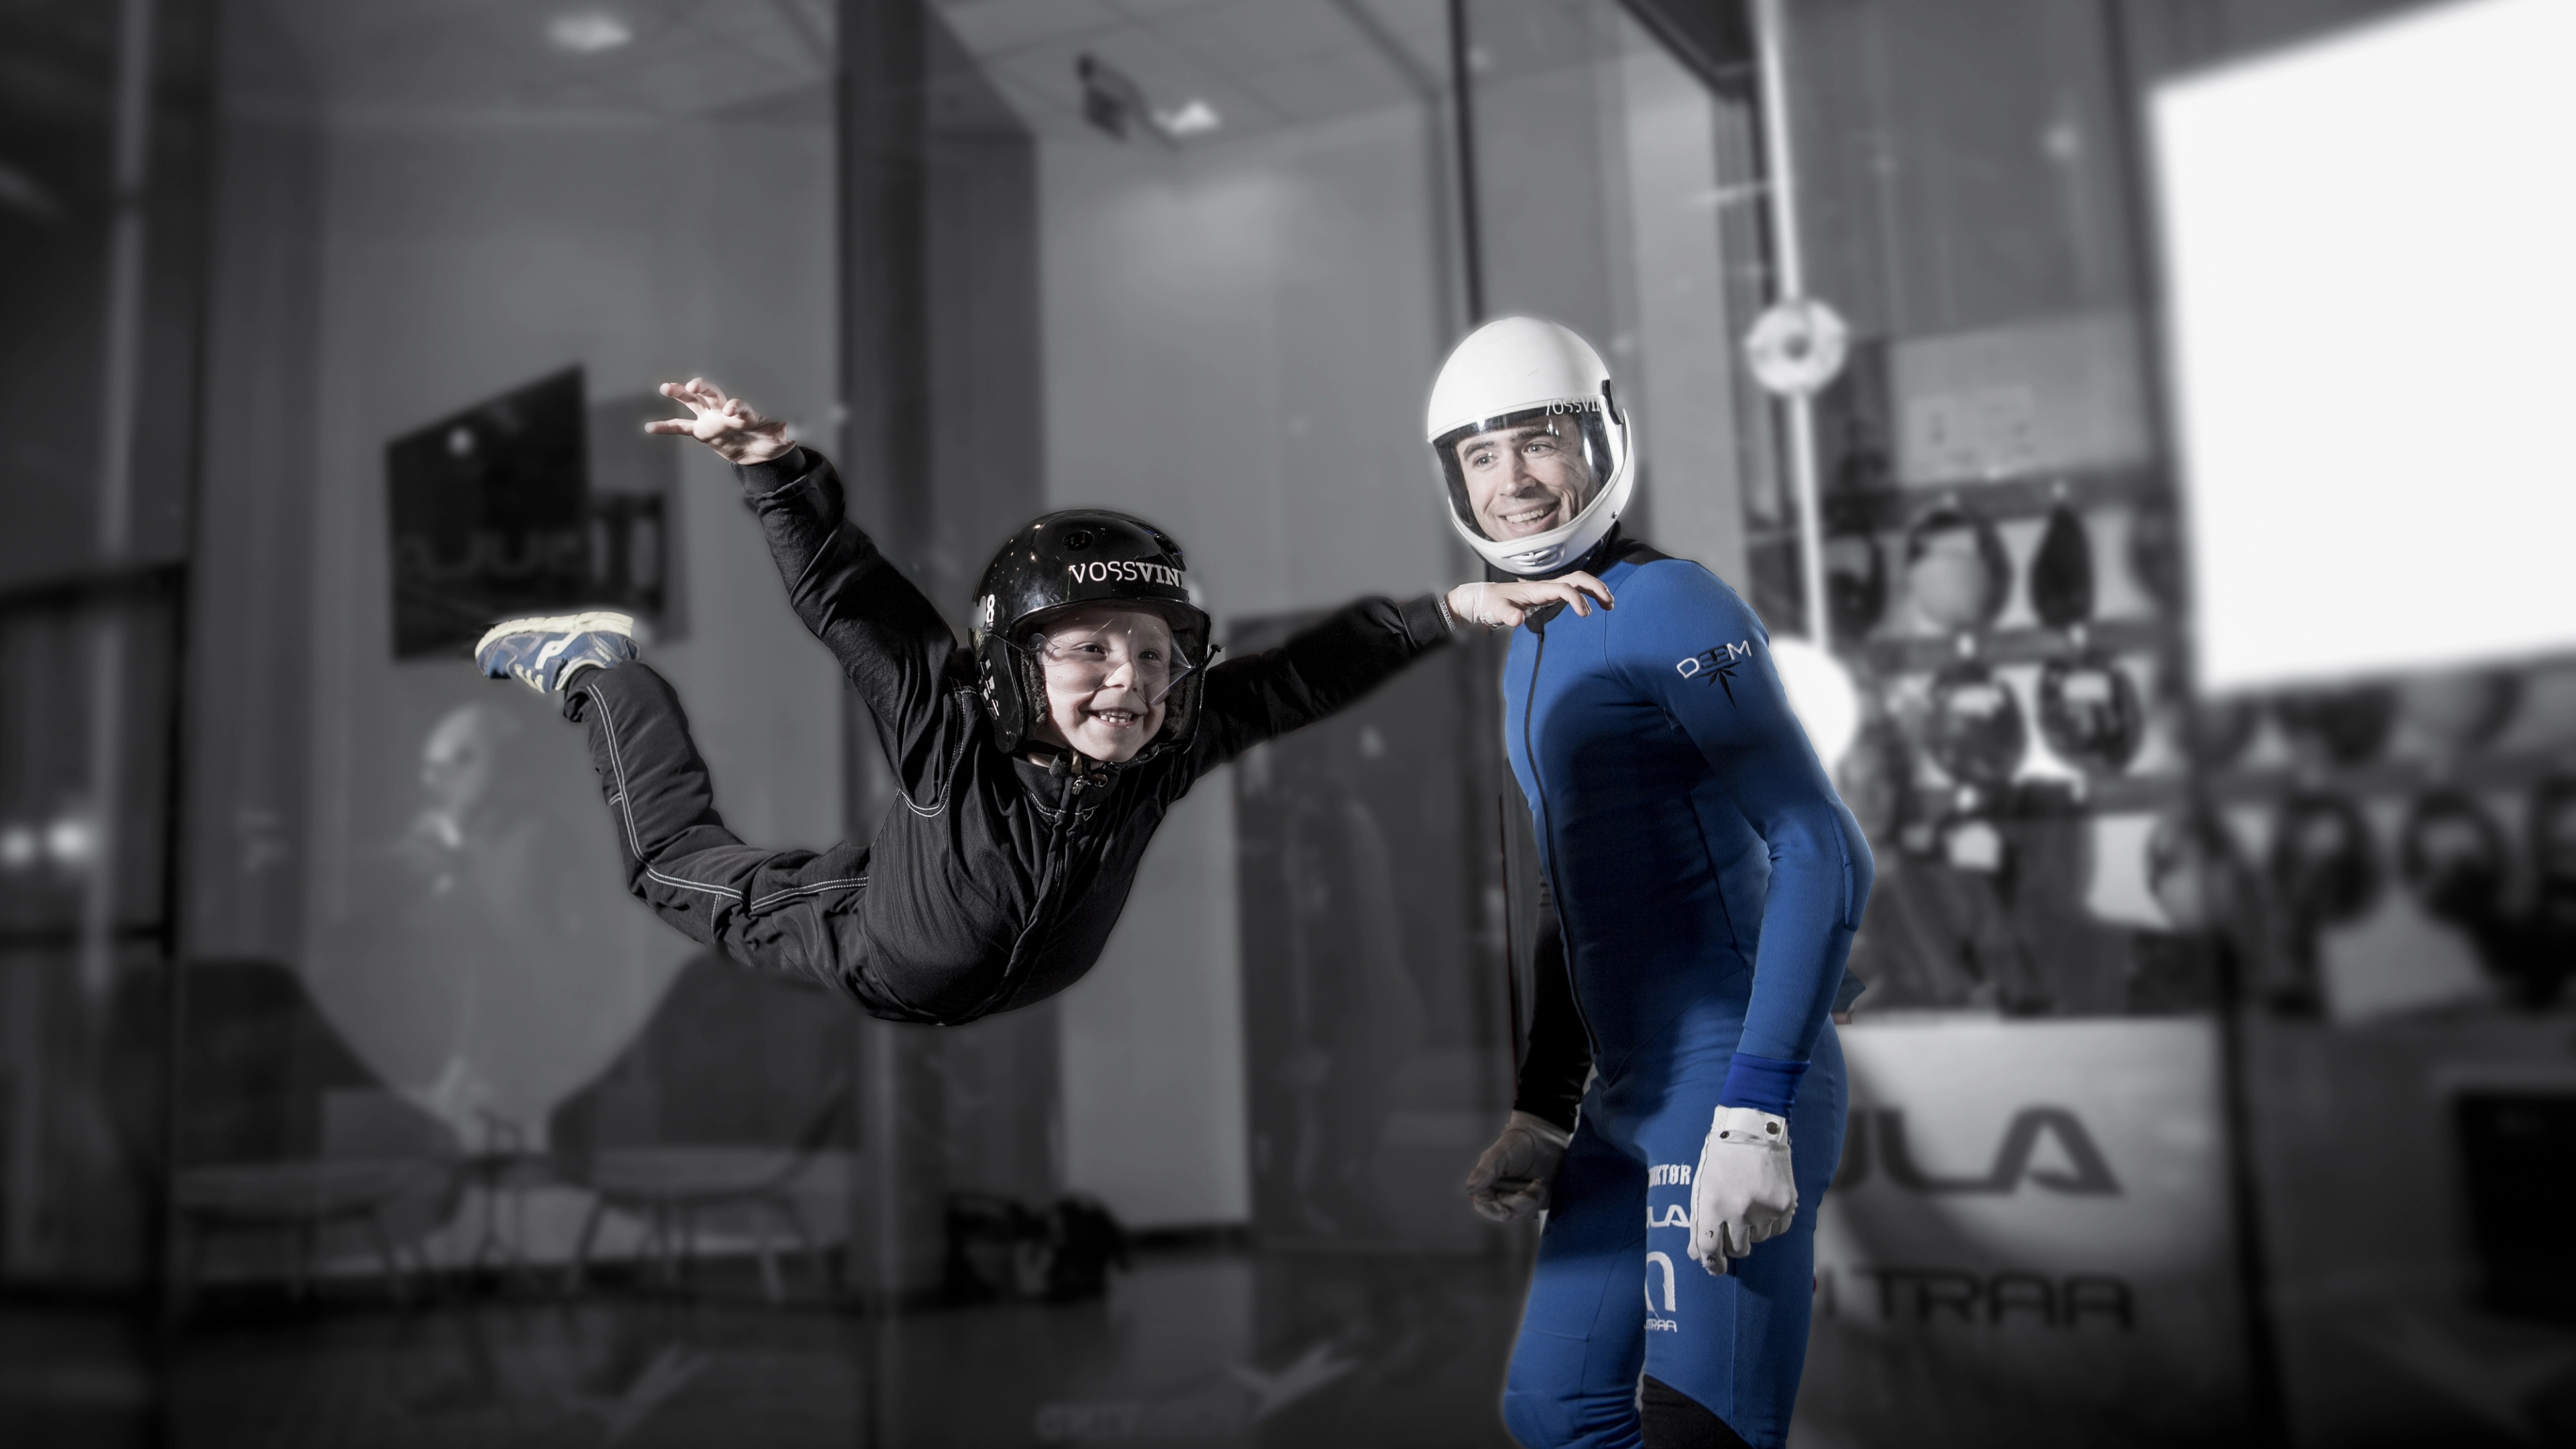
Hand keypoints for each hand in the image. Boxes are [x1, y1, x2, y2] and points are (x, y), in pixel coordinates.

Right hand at [645, 378, 794, 463]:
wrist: (758, 451)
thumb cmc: (769, 442)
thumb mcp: (776, 440)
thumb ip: (779, 434)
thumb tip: (788, 432)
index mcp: (743, 413)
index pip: (738, 406)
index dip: (736, 407)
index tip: (732, 410)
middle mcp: (724, 412)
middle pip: (712, 395)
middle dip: (703, 388)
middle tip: (695, 384)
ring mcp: (710, 419)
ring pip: (693, 402)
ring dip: (680, 394)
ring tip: (665, 388)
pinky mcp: (702, 432)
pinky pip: (681, 428)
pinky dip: (666, 427)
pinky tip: (649, 427)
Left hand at [1446, 572, 1613, 629]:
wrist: (1486, 598)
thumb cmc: (1492, 604)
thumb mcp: (1497, 611)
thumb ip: (1507, 615)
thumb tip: (1516, 621)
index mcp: (1537, 589)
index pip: (1564, 588)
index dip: (1577, 598)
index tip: (1586, 614)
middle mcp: (1546, 586)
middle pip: (1578, 578)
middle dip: (1596, 587)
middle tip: (1609, 603)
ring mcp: (1549, 589)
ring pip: (1578, 582)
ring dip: (1595, 589)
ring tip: (1609, 604)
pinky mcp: (1549, 595)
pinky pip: (1573, 589)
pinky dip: (1587, 594)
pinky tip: (1594, 604)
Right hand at [1462, 1111, 1571, 1221]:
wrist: (1544, 1137)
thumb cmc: (1518, 1142)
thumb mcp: (1500, 1154)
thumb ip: (1485, 1171)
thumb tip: (1470, 1190)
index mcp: (1487, 1184)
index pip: (1485, 1205)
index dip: (1494, 1211)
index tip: (1506, 1212)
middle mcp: (1501, 1193)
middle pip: (1506, 1211)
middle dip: (1520, 1203)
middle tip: (1532, 1189)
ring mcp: (1518, 1197)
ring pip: (1522, 1212)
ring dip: (1532, 1199)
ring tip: (1539, 1181)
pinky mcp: (1535, 1199)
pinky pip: (1536, 1208)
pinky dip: (1540, 1198)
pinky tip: (1542, 1183)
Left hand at [1687, 1105, 1795, 1273]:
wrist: (1753, 1129)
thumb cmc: (1721, 1157)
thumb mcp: (1702, 1186)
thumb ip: (1698, 1221)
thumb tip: (1696, 1254)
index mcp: (1712, 1205)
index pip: (1709, 1248)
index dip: (1710, 1263)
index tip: (1714, 1268)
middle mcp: (1739, 1212)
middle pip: (1737, 1249)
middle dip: (1732, 1245)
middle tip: (1732, 1230)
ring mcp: (1764, 1210)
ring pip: (1758, 1240)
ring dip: (1752, 1230)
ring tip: (1749, 1202)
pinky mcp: (1785, 1206)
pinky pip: (1777, 1230)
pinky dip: (1771, 1224)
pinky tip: (1765, 1203)